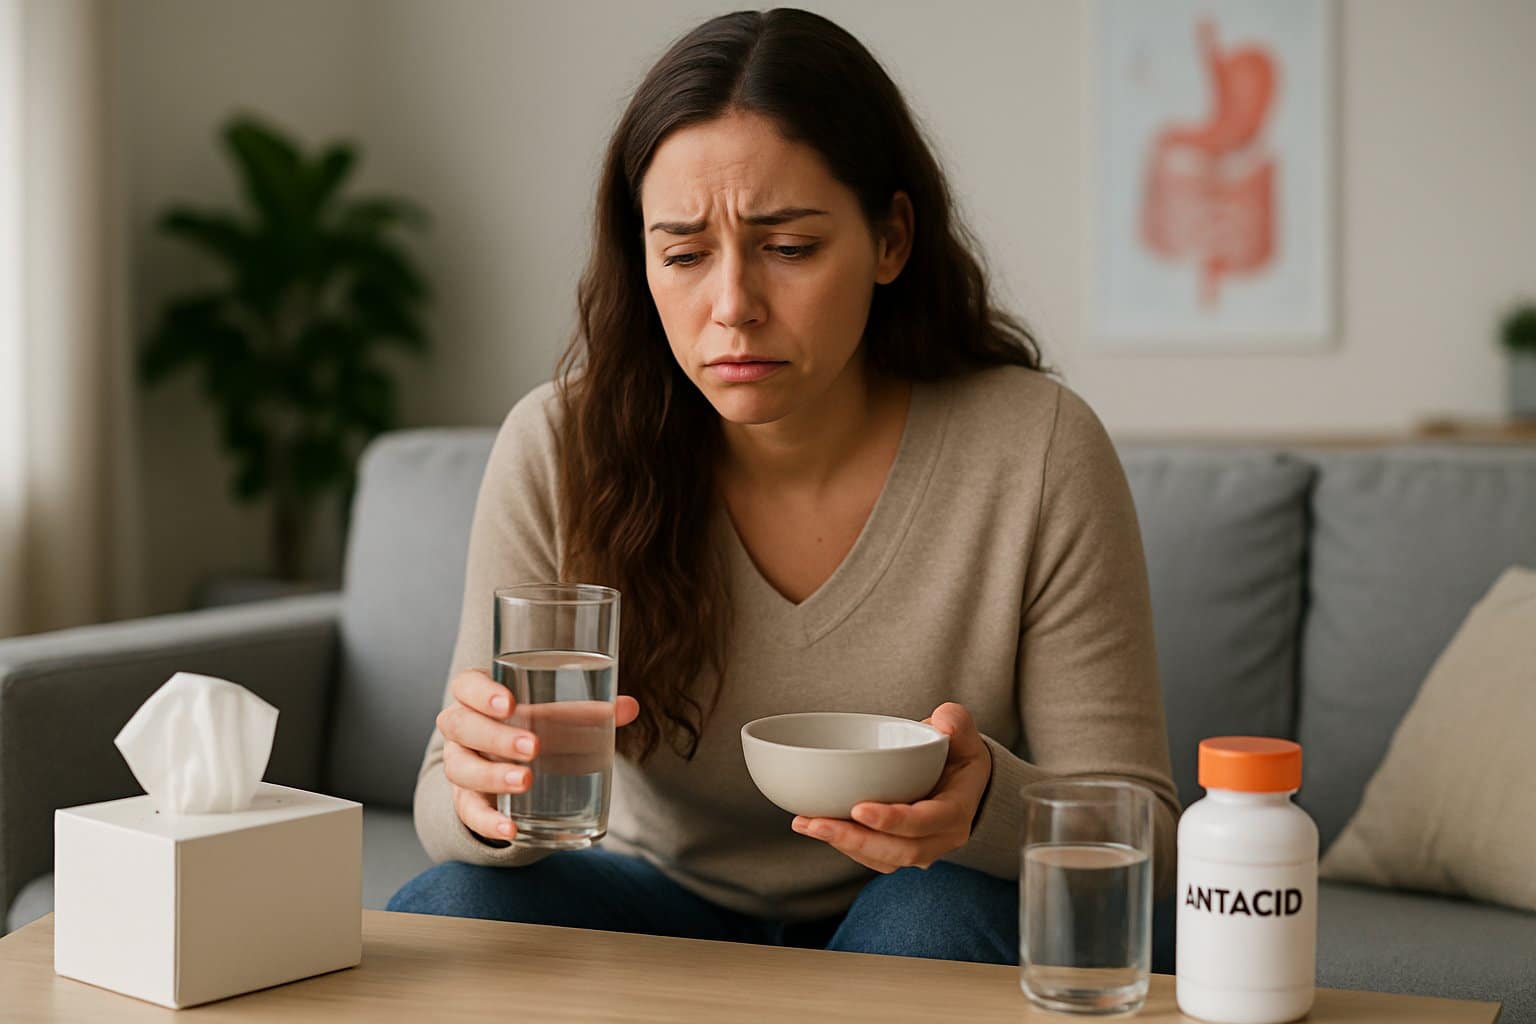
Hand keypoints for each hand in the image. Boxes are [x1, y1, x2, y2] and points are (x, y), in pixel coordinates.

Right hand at [438, 667, 639, 842]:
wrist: (505, 764)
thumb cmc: (533, 725)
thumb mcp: (556, 715)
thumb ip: (589, 711)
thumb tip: (629, 707)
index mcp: (478, 697)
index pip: (465, 685)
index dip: (480, 692)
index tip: (509, 703)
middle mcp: (461, 728)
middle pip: (460, 725)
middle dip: (496, 736)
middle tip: (533, 746)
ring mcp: (460, 764)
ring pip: (461, 768)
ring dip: (492, 776)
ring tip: (525, 781)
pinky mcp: (466, 800)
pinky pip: (468, 811)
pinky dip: (488, 821)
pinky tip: (511, 828)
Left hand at [790, 702, 992, 873]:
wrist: (961, 780)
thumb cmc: (958, 754)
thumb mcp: (963, 734)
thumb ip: (957, 721)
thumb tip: (943, 722)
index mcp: (956, 811)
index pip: (926, 822)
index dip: (893, 820)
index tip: (859, 808)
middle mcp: (940, 838)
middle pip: (899, 851)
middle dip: (856, 839)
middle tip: (818, 823)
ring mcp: (920, 849)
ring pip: (881, 859)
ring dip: (842, 844)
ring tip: (807, 824)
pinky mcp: (898, 850)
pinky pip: (871, 857)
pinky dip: (843, 844)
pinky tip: (815, 826)